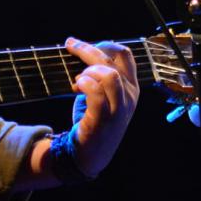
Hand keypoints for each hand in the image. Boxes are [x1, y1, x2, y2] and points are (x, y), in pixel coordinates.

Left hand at [62, 37, 139, 178]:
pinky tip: (76, 86)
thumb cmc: (95, 121)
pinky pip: (96, 93)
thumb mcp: (106, 97)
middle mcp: (128, 97)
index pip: (125, 56)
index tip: (86, 44)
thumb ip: (102, 77)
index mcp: (131, 88)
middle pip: (113, 61)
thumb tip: (85, 52)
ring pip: (108, 75)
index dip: (106, 44)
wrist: (91, 155)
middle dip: (88, 48)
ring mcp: (118, 109)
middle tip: (70, 44)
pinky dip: (84, 83)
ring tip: (77, 80)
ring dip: (88, 71)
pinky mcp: (103, 119)